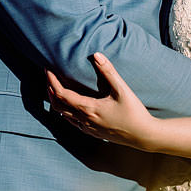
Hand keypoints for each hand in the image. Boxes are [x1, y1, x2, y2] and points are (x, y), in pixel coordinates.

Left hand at [44, 55, 159, 149]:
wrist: (143, 135)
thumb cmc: (134, 113)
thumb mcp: (122, 90)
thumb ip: (109, 71)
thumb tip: (96, 55)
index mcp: (89, 108)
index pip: (62, 94)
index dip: (51, 81)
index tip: (47, 69)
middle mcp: (84, 120)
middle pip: (57, 105)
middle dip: (50, 90)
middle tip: (48, 77)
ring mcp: (88, 128)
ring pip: (63, 115)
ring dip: (56, 101)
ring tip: (55, 89)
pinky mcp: (93, 133)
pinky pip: (73, 122)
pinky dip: (66, 112)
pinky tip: (71, 107)